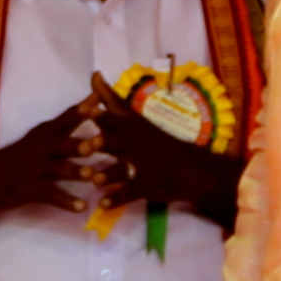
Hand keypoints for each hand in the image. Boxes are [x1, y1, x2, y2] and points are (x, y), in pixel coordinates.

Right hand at [0, 96, 112, 219]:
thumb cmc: (22, 155)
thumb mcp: (39, 136)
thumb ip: (65, 124)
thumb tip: (95, 104)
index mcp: (44, 134)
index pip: (64, 119)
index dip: (81, 110)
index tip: (98, 102)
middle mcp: (39, 149)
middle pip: (61, 145)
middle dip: (77, 144)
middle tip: (95, 143)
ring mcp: (33, 170)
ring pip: (58, 170)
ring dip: (75, 172)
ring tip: (91, 175)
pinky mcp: (29, 190)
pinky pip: (50, 196)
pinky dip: (67, 202)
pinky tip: (82, 207)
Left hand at [80, 75, 230, 217]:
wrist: (194, 170)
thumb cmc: (159, 142)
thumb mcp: (137, 119)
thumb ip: (112, 100)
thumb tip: (93, 76)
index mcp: (134, 126)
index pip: (116, 115)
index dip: (101, 112)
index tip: (85, 109)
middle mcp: (138, 143)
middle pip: (118, 141)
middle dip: (103, 142)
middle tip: (87, 146)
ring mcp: (144, 166)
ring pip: (123, 169)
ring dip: (108, 174)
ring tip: (95, 181)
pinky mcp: (147, 186)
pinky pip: (130, 193)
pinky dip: (116, 199)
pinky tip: (102, 205)